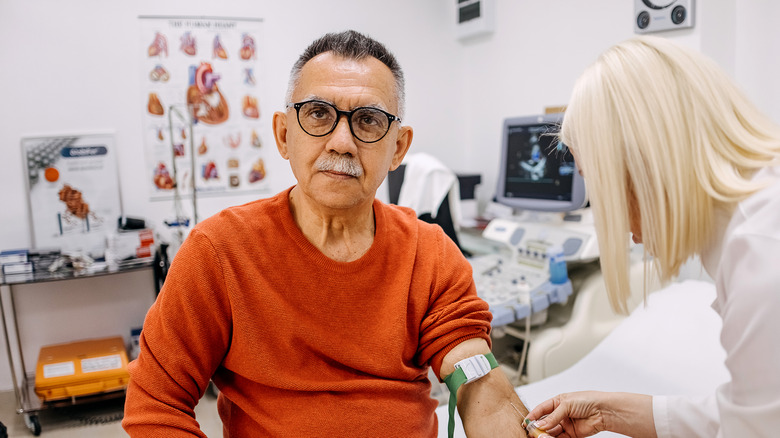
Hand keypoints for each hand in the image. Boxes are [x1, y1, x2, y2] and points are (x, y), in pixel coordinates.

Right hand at [525, 391, 655, 437]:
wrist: (604, 411)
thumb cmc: (588, 400)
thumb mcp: (566, 404)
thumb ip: (553, 416)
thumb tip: (540, 424)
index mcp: (557, 402)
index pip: (541, 409)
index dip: (533, 415)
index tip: (526, 422)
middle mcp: (560, 414)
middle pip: (545, 422)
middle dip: (538, 427)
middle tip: (533, 431)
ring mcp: (566, 424)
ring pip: (551, 431)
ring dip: (545, 434)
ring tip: (541, 435)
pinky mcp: (572, 434)